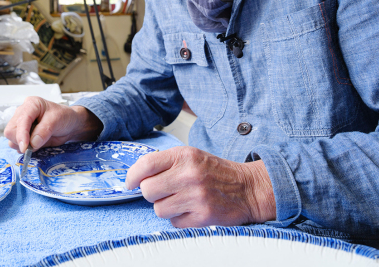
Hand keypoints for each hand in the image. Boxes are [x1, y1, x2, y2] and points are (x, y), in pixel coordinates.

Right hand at [4, 96, 102, 152]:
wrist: (69, 125)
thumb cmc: (64, 117)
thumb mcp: (57, 121)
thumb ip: (44, 131)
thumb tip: (32, 143)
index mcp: (31, 104)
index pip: (21, 120)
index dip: (22, 134)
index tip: (25, 147)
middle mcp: (23, 113)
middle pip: (11, 131)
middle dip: (20, 141)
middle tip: (34, 146)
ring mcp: (21, 125)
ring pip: (11, 139)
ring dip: (22, 146)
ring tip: (38, 142)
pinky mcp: (22, 135)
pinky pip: (16, 145)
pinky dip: (24, 148)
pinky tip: (36, 144)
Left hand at [125, 146, 275, 227]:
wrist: (248, 188)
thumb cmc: (216, 172)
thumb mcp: (191, 156)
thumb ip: (165, 163)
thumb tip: (136, 177)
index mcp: (185, 155)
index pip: (146, 164)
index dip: (132, 175)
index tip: (130, 183)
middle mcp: (189, 175)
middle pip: (148, 190)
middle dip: (151, 193)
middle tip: (163, 191)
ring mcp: (196, 197)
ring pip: (158, 209)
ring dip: (165, 207)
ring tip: (180, 200)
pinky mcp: (203, 217)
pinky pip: (174, 223)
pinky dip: (178, 219)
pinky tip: (190, 209)